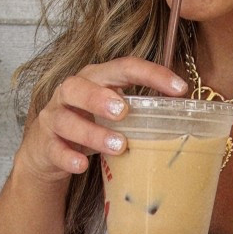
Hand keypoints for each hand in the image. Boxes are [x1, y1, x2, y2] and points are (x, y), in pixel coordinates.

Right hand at [16, 59, 186, 185]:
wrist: (46, 149)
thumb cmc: (90, 124)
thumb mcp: (113, 112)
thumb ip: (141, 110)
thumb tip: (188, 119)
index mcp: (96, 78)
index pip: (123, 67)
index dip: (151, 74)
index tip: (180, 89)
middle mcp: (71, 93)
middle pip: (79, 86)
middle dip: (101, 97)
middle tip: (124, 110)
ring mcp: (54, 118)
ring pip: (66, 119)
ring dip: (92, 132)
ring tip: (118, 145)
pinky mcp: (45, 144)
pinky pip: (54, 150)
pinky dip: (68, 157)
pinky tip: (82, 166)